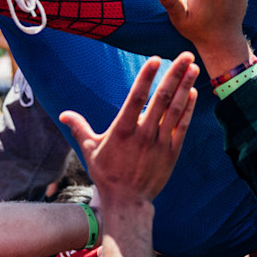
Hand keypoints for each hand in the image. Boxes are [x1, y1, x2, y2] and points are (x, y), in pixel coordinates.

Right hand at [60, 53, 199, 203]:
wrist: (127, 202)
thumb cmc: (107, 174)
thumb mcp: (90, 149)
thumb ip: (79, 127)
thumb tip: (63, 114)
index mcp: (123, 129)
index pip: (137, 97)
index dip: (147, 77)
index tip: (155, 58)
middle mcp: (143, 134)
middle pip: (162, 98)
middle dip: (175, 74)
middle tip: (185, 55)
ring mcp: (160, 143)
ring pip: (175, 109)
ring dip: (185, 86)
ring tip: (193, 67)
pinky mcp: (171, 152)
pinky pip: (182, 126)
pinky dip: (188, 109)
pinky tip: (193, 92)